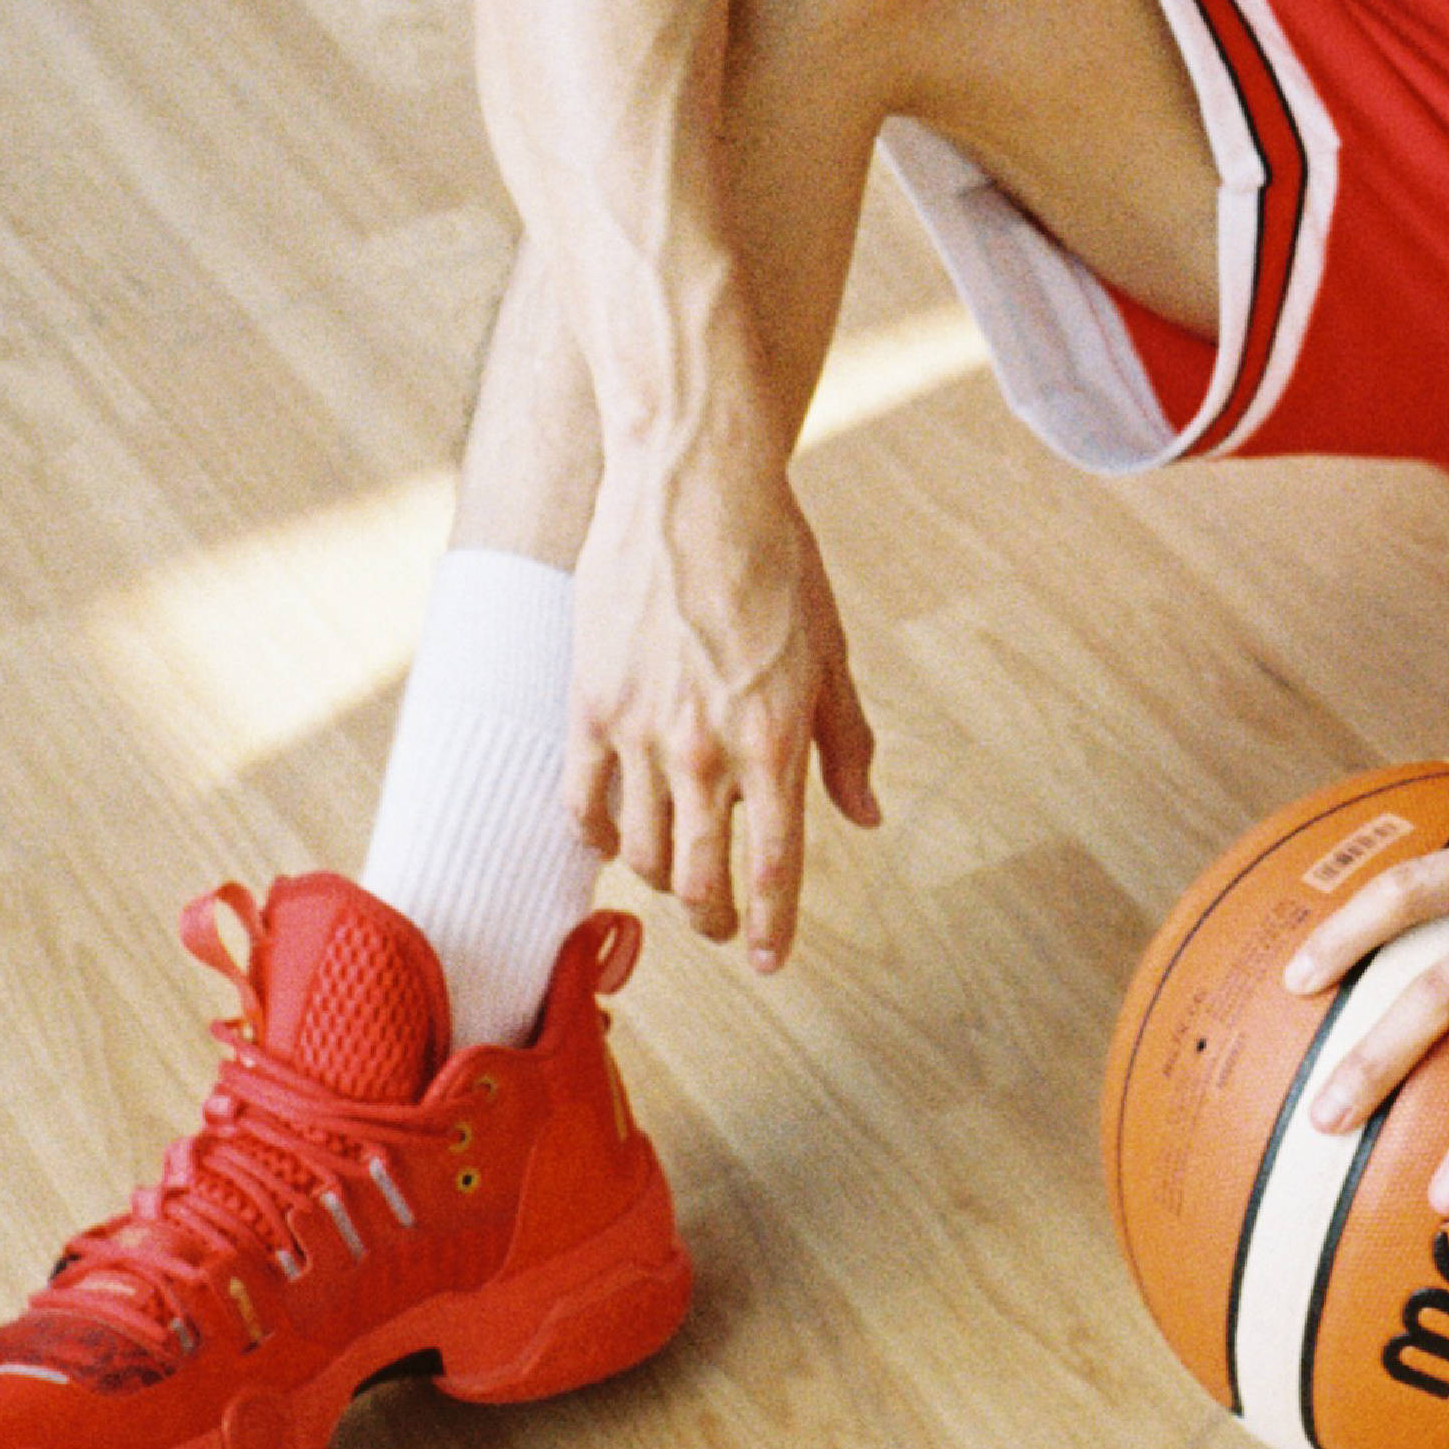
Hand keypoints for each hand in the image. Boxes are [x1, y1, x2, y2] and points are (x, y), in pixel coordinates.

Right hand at [565, 408, 879, 971]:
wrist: (692, 485)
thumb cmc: (776, 561)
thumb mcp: (831, 652)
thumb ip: (845, 743)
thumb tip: (865, 816)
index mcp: (776, 739)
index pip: (774, 867)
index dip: (772, 926)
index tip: (771, 963)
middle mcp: (706, 749)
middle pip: (701, 878)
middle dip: (715, 920)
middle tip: (723, 931)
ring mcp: (640, 731)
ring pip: (642, 850)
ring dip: (662, 881)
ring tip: (676, 883)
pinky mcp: (588, 704)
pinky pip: (583, 802)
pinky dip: (600, 836)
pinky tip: (615, 841)